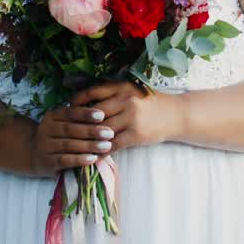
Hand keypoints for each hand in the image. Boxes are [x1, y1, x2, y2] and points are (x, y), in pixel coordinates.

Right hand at [30, 104, 116, 176]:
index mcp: (51, 116)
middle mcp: (46, 129)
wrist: (34, 154)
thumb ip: (78, 119)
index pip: (69, 112)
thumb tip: (104, 115)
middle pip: (70, 129)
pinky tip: (93, 158)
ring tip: (106, 146)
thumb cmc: (58, 136)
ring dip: (89, 146)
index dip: (85, 113)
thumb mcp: (63, 123)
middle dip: (91, 131)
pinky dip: (79, 159)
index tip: (102, 115)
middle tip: (109, 133)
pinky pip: (65, 160)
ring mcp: (45, 146)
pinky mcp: (47, 162)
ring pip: (69, 145)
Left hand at [70, 81, 187, 152]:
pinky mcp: (136, 134)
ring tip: (75, 145)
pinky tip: (93, 155)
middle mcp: (125, 100)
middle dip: (80, 122)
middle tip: (68, 130)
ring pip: (102, 130)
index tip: (68, 108)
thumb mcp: (132, 91)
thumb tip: (87, 101)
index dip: (77, 101)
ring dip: (88, 139)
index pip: (92, 92)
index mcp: (122, 88)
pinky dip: (101, 151)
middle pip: (94, 113)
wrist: (175, 114)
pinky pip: (113, 145)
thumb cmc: (151, 103)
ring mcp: (131, 118)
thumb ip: (112, 94)